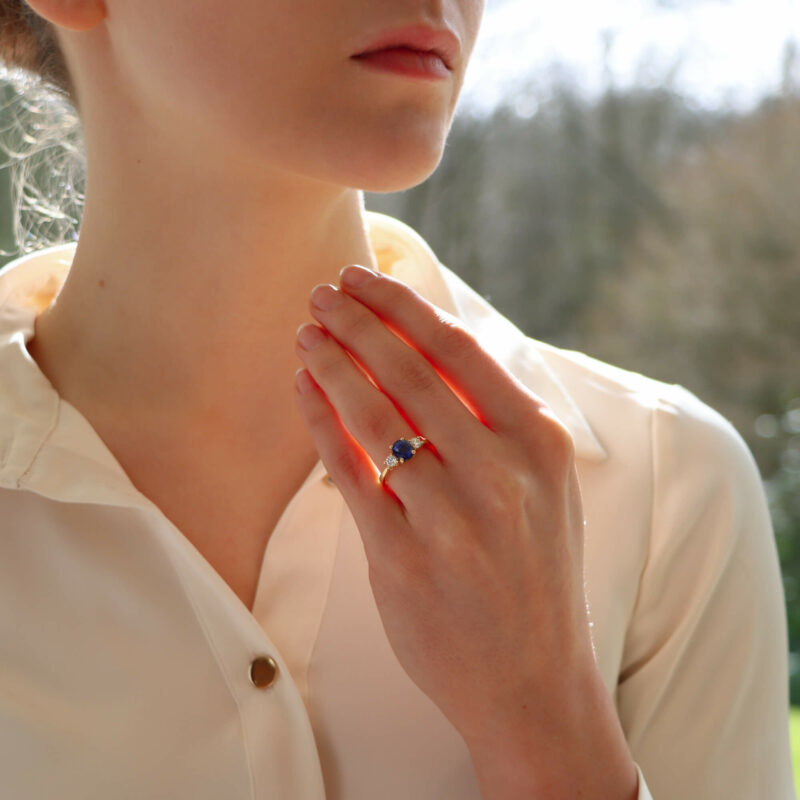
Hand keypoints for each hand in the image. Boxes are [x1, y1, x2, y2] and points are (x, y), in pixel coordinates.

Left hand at [293, 265, 637, 798]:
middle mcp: (500, 471)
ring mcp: (451, 515)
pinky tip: (302, 386)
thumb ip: (502, 423)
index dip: (402, 307)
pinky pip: (350, 470)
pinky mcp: (402, 556)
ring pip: (374, 414)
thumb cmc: (535, 576)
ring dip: (332, 362)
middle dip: (357, 321)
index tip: (365, 279)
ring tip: (306, 332)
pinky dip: (321, 420)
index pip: (458, 350)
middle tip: (322, 291)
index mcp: (539, 443)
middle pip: (409, 371)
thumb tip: (435, 352)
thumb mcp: (546, 490)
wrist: (533, 682)